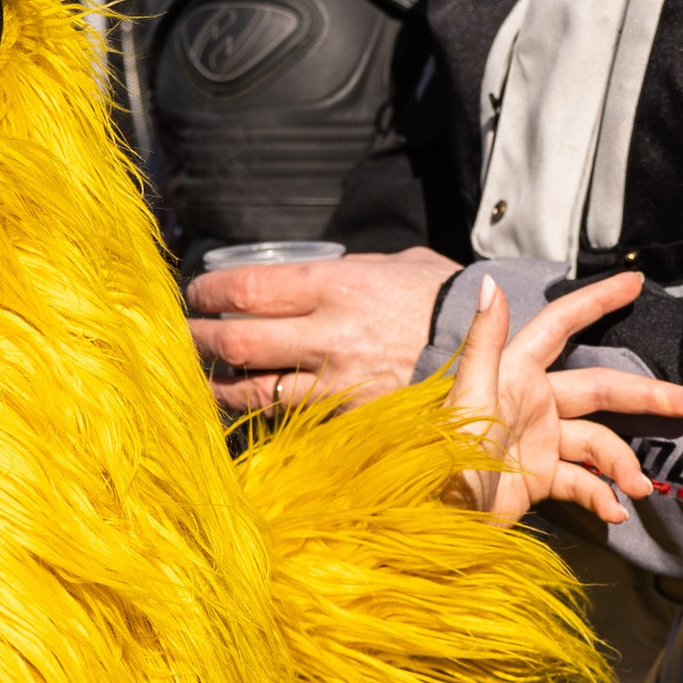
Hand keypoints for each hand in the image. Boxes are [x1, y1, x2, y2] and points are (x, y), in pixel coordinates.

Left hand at [186, 244, 456, 417]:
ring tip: (202, 376)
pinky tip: (244, 405)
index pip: (246, 289)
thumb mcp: (400, 264)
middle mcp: (328, 334)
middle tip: (184, 335)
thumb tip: (317, 272)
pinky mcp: (351, 418)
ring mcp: (337, 382)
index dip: (208, 293)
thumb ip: (352, 269)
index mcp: (336, 285)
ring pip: (251, 388)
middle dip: (197, 338)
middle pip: (235, 340)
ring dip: (217, 383)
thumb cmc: (446, 300)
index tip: (196, 294)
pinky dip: (260, 412)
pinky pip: (290, 418)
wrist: (497, 352)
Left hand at [450, 270, 682, 524]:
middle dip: (649, 396)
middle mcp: (531, 401)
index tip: (635, 282)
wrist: (432, 524)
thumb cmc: (443, 459)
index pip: (560, 325)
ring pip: (599, 441)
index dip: (596, 301)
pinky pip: (583, 480)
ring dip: (623, 464)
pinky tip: (616, 512)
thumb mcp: (465, 400)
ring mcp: (538, 441)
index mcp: (512, 372)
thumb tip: (492, 283)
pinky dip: (603, 496)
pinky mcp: (539, 478)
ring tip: (641, 487)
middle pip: (600, 388)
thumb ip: (483, 343)